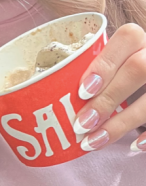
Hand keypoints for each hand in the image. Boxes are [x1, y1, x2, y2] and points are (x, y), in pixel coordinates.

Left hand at [74, 23, 145, 151]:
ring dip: (120, 124)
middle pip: (138, 68)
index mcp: (140, 39)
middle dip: (107, 99)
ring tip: (93, 142)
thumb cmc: (120, 74)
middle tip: (80, 124)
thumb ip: (93, 70)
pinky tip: (134, 147)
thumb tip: (48, 96)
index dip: (105, 64)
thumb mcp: (112, 65)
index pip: (128, 37)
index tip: (81, 91)